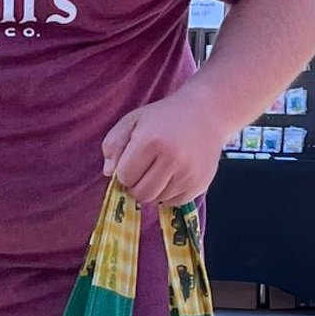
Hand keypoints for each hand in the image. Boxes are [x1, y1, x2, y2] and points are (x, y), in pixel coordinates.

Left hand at [102, 90, 222, 206]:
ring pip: (157, 200)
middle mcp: (172, 159)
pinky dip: (170, 194)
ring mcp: (188, 174)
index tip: (132, 161)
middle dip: (137, 185)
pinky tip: (173, 175)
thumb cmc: (164, 117)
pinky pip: (175, 202)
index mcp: (151, 141)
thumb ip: (113, 145)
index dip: (124, 171)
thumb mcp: (132, 120)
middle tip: (144, 169)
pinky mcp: (200, 184)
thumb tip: (108, 173)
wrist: (206, 113)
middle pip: (141, 194)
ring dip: (154, 189)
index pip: (125, 177)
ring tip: (160, 169)